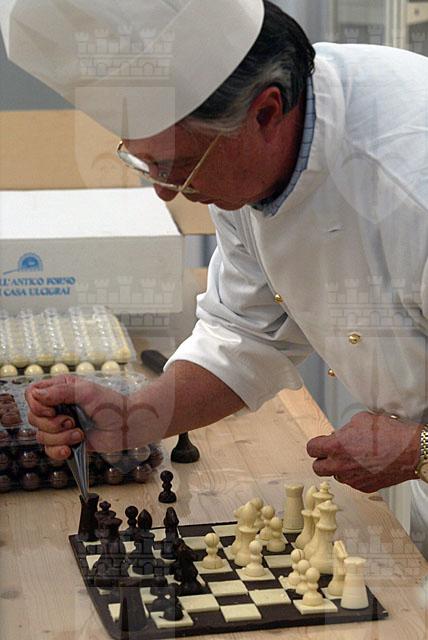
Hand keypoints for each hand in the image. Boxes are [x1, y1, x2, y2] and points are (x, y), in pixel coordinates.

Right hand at [25, 375, 160, 459]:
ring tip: (79, 435)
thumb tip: (36, 395)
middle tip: (72, 422)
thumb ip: (60, 391)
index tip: (52, 410)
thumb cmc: (111, 404)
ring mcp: (61, 426)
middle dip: (51, 424)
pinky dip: (58, 451)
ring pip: (40, 436)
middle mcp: (57, 407)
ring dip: (60, 438)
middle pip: (33, 418)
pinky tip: (70, 450)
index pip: (31, 394)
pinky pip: (49, 450)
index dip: (36, 405)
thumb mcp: (86, 392)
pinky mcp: (66, 442)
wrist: (127, 426)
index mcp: (59, 390)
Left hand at [306, 411, 422, 492]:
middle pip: (317, 468)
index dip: (316, 444)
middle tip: (330, 453)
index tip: (321, 443)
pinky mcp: (364, 487)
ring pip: (336, 475)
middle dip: (322, 460)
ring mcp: (352, 479)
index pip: (311, 449)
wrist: (410, 451)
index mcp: (335, 447)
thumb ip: (343, 430)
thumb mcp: (359, 420)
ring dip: (340, 468)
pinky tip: (365, 465)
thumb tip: (339, 435)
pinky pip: (352, 482)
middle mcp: (340, 466)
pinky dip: (355, 474)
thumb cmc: (389, 434)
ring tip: (353, 458)